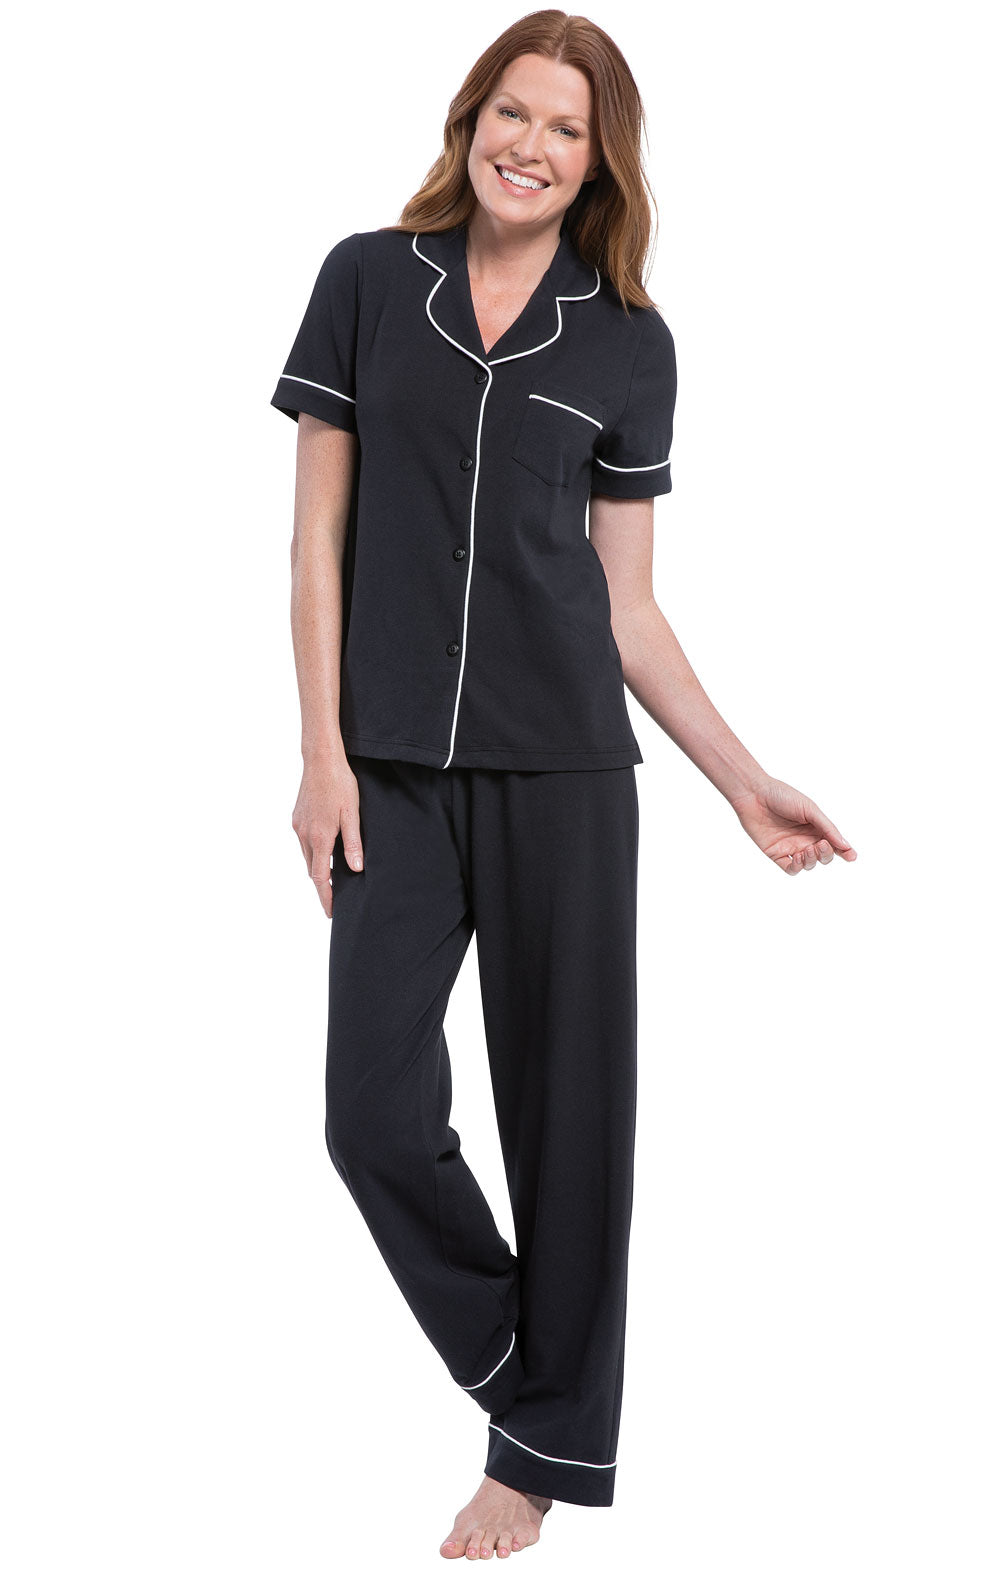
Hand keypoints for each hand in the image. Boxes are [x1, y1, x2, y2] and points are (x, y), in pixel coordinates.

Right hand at [292, 757, 364, 917]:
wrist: (320, 760)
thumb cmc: (340, 784)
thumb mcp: (352, 814)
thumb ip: (353, 843)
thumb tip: (355, 869)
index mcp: (319, 837)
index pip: (320, 878)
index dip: (326, 897)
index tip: (331, 911)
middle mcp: (304, 835)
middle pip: (312, 870)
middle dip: (323, 886)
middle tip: (336, 898)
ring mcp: (298, 826)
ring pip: (307, 857)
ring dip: (318, 868)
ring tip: (333, 877)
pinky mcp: (297, 818)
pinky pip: (304, 843)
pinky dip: (314, 852)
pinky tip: (325, 850)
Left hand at [731, 777, 856, 873]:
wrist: (754, 794)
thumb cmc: (782, 796)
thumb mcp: (810, 809)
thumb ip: (827, 828)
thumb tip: (846, 845)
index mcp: (816, 827)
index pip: (834, 843)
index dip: (844, 851)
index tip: (851, 856)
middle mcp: (805, 838)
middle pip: (823, 856)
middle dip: (826, 854)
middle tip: (821, 845)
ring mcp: (791, 847)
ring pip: (808, 864)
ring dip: (811, 860)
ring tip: (807, 849)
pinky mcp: (776, 854)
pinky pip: (790, 868)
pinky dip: (797, 867)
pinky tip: (796, 857)